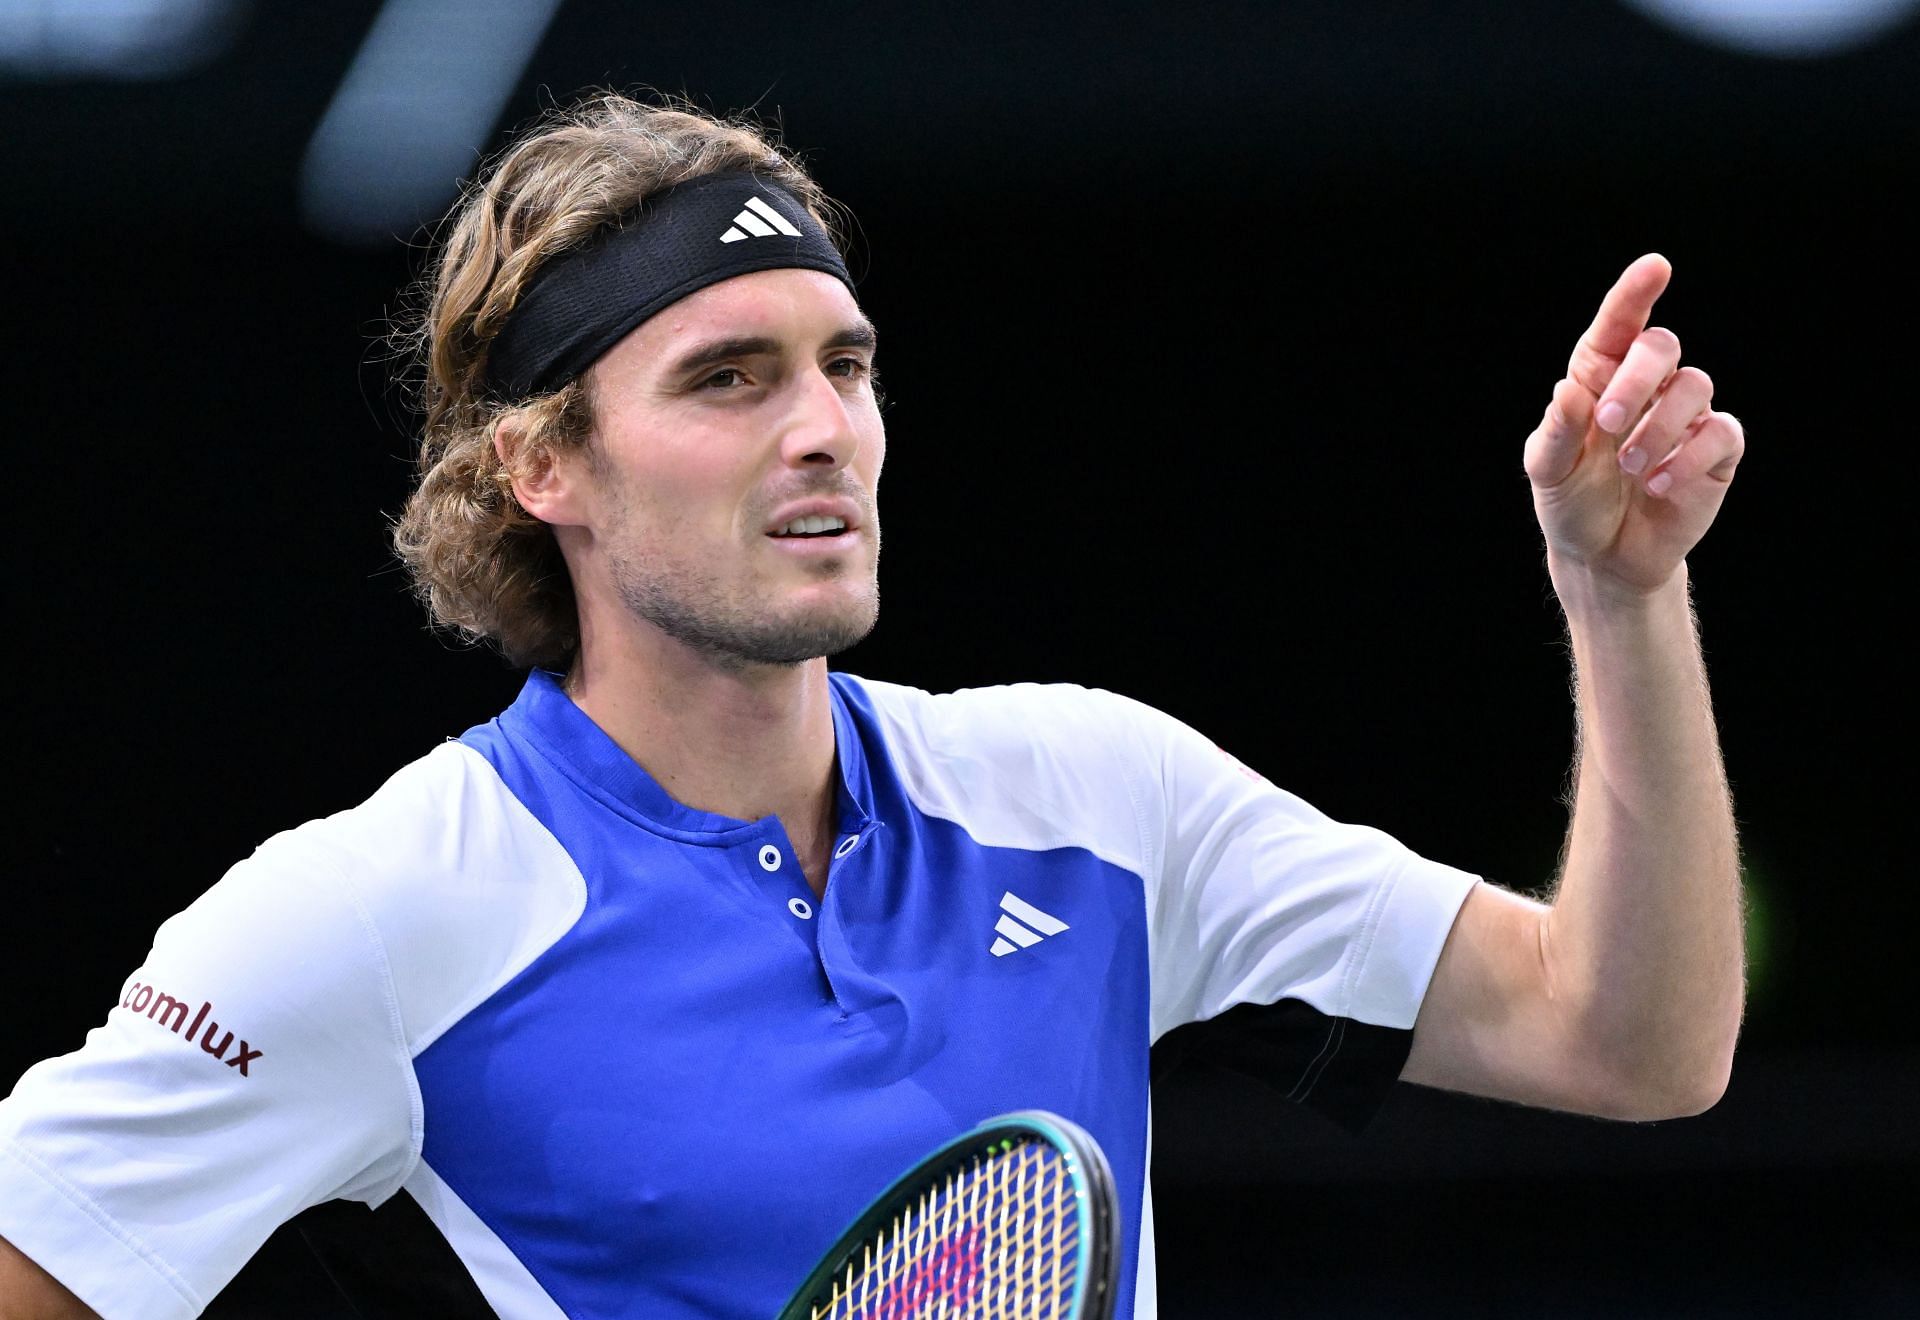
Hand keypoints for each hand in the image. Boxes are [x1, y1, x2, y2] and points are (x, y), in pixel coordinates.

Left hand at [1523, 254, 1745, 598]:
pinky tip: (1658, 485)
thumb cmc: (1572, 501)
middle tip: (1607, 421)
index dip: (1636, 293)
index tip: (1656, 268)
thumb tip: (1571, 392)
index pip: (1620, 325)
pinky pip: (1720, 434)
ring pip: (1695, 385)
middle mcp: (1648, 387)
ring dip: (1659, 425)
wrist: (1603, 557)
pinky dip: (1688, 458)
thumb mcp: (1548, 470)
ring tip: (1629, 468)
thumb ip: (1557, 431)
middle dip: (1636, 377)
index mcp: (1600, 377)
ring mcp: (1685, 417)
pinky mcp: (1716, 452)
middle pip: (1662, 346)